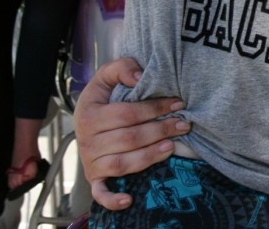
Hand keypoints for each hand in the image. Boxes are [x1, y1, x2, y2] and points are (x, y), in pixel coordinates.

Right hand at [74, 57, 189, 209]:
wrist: (85, 120)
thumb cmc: (103, 98)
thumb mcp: (106, 76)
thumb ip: (121, 68)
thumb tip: (140, 77)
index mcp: (89, 114)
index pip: (127, 113)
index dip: (154, 108)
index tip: (178, 103)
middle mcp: (88, 140)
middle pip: (129, 138)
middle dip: (160, 130)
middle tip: (184, 124)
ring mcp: (91, 162)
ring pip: (123, 163)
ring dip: (149, 157)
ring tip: (172, 147)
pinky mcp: (95, 179)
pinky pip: (101, 193)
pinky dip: (113, 199)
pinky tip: (129, 200)